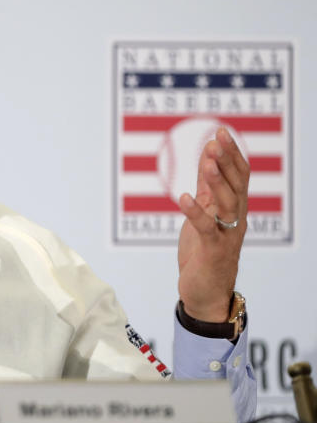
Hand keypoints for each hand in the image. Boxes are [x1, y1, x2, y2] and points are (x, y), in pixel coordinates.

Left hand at [177, 127, 249, 321]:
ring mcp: (226, 235)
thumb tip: (208, 154)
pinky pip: (205, 228)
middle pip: (237, 185)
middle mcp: (236, 219)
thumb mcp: (206, 211)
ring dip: (218, 182)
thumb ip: (208, 186)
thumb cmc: (204, 250)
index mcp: (234, 208)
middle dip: (227, 160)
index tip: (221, 130)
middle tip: (218, 138)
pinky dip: (195, 212)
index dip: (232, 153)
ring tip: (208, 162)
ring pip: (227, 204)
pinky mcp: (212, 250)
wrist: (205, 292)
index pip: (239, 175)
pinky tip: (183, 197)